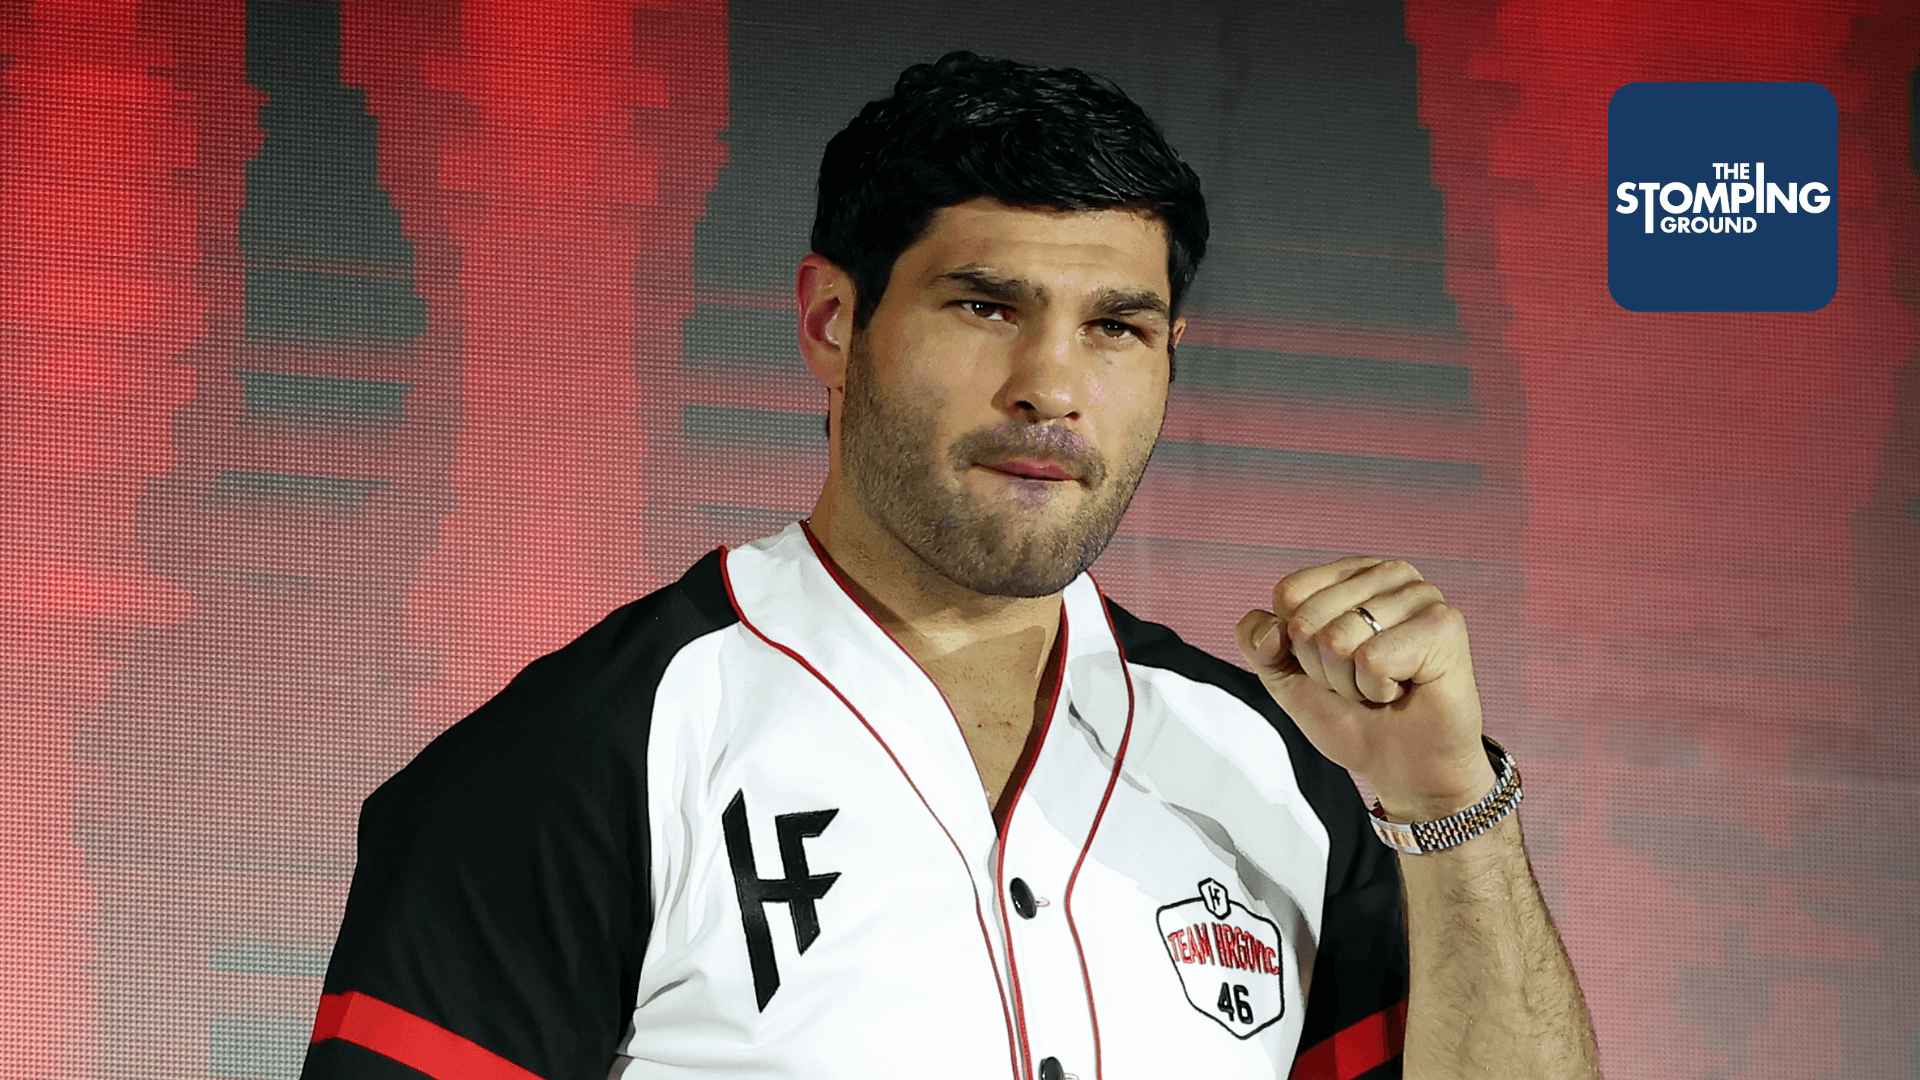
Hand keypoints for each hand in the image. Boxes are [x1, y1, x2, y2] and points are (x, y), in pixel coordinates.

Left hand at [1234, 557, 1495, 820]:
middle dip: (1323, 668)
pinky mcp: (1444, 625)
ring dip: (1351, 682)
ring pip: (1337, 639)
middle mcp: (1389, 573)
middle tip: (1361, 681)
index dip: (1296, 645)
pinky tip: (1404, 689)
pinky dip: (1378, 688)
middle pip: (1307, 619)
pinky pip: (1372, 660)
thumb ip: (1258, 641)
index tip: (1330, 665)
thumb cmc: (1353, 716)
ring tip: (1383, 686)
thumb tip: (1271, 630)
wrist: (1402, 767)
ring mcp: (1421, 595)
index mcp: (1352, 572)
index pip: (1288, 594)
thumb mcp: (1287, 676)